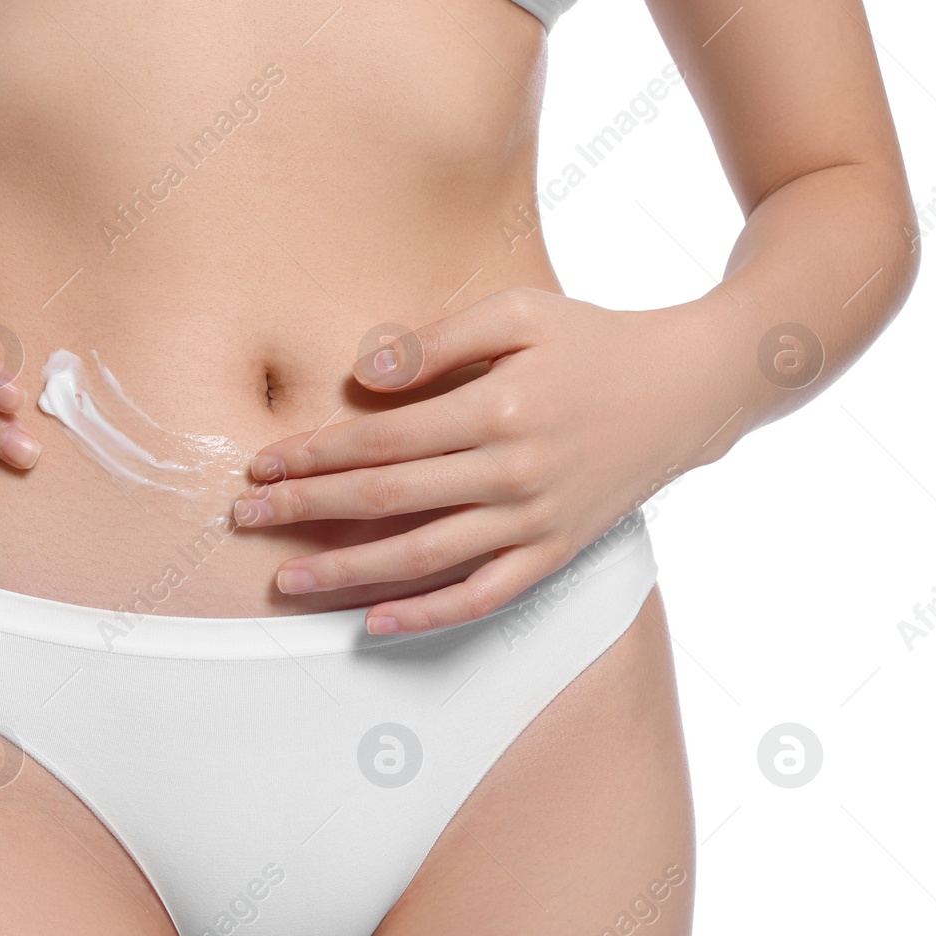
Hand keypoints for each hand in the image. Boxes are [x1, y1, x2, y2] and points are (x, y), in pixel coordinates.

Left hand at [232, 288, 723, 632]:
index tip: (261, 464)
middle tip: (246, 520)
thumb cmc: (592, 340)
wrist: (689, 387)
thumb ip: (438, 341)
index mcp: (498, 408)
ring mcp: (536, 520)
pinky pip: (484, 597)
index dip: (314, 455)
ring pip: (422, 558)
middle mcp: (514, 472)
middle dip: (307, 512)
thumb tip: (363, 376)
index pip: (382, 442)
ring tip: (285, 581)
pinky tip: (374, 623)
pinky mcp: (556, 552)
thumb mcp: (519, 312)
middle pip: (387, 502)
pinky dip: (428, 615)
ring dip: (345, 573)